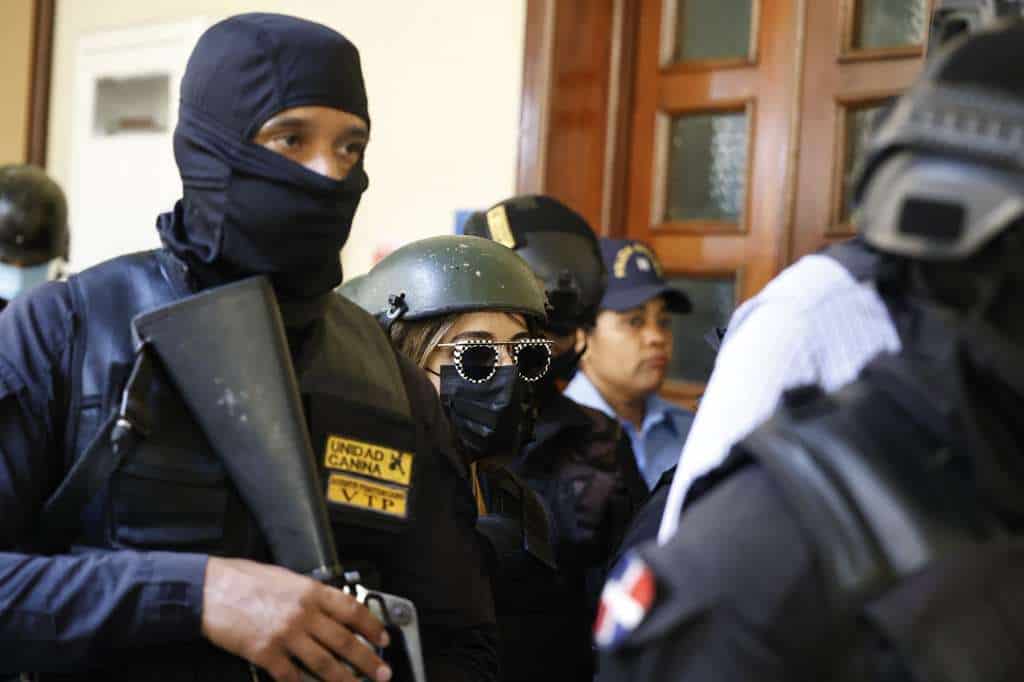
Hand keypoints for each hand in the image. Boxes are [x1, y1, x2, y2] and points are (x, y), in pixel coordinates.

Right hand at [201, 557, 391, 681]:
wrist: (210, 589)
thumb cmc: (243, 579)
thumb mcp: (284, 577)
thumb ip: (308, 594)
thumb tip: (329, 608)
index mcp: (310, 591)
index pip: (351, 610)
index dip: (372, 626)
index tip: (382, 638)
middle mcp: (303, 613)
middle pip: (344, 641)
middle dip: (367, 659)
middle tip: (382, 672)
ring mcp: (285, 635)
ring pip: (324, 662)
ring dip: (345, 678)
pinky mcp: (266, 653)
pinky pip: (292, 675)